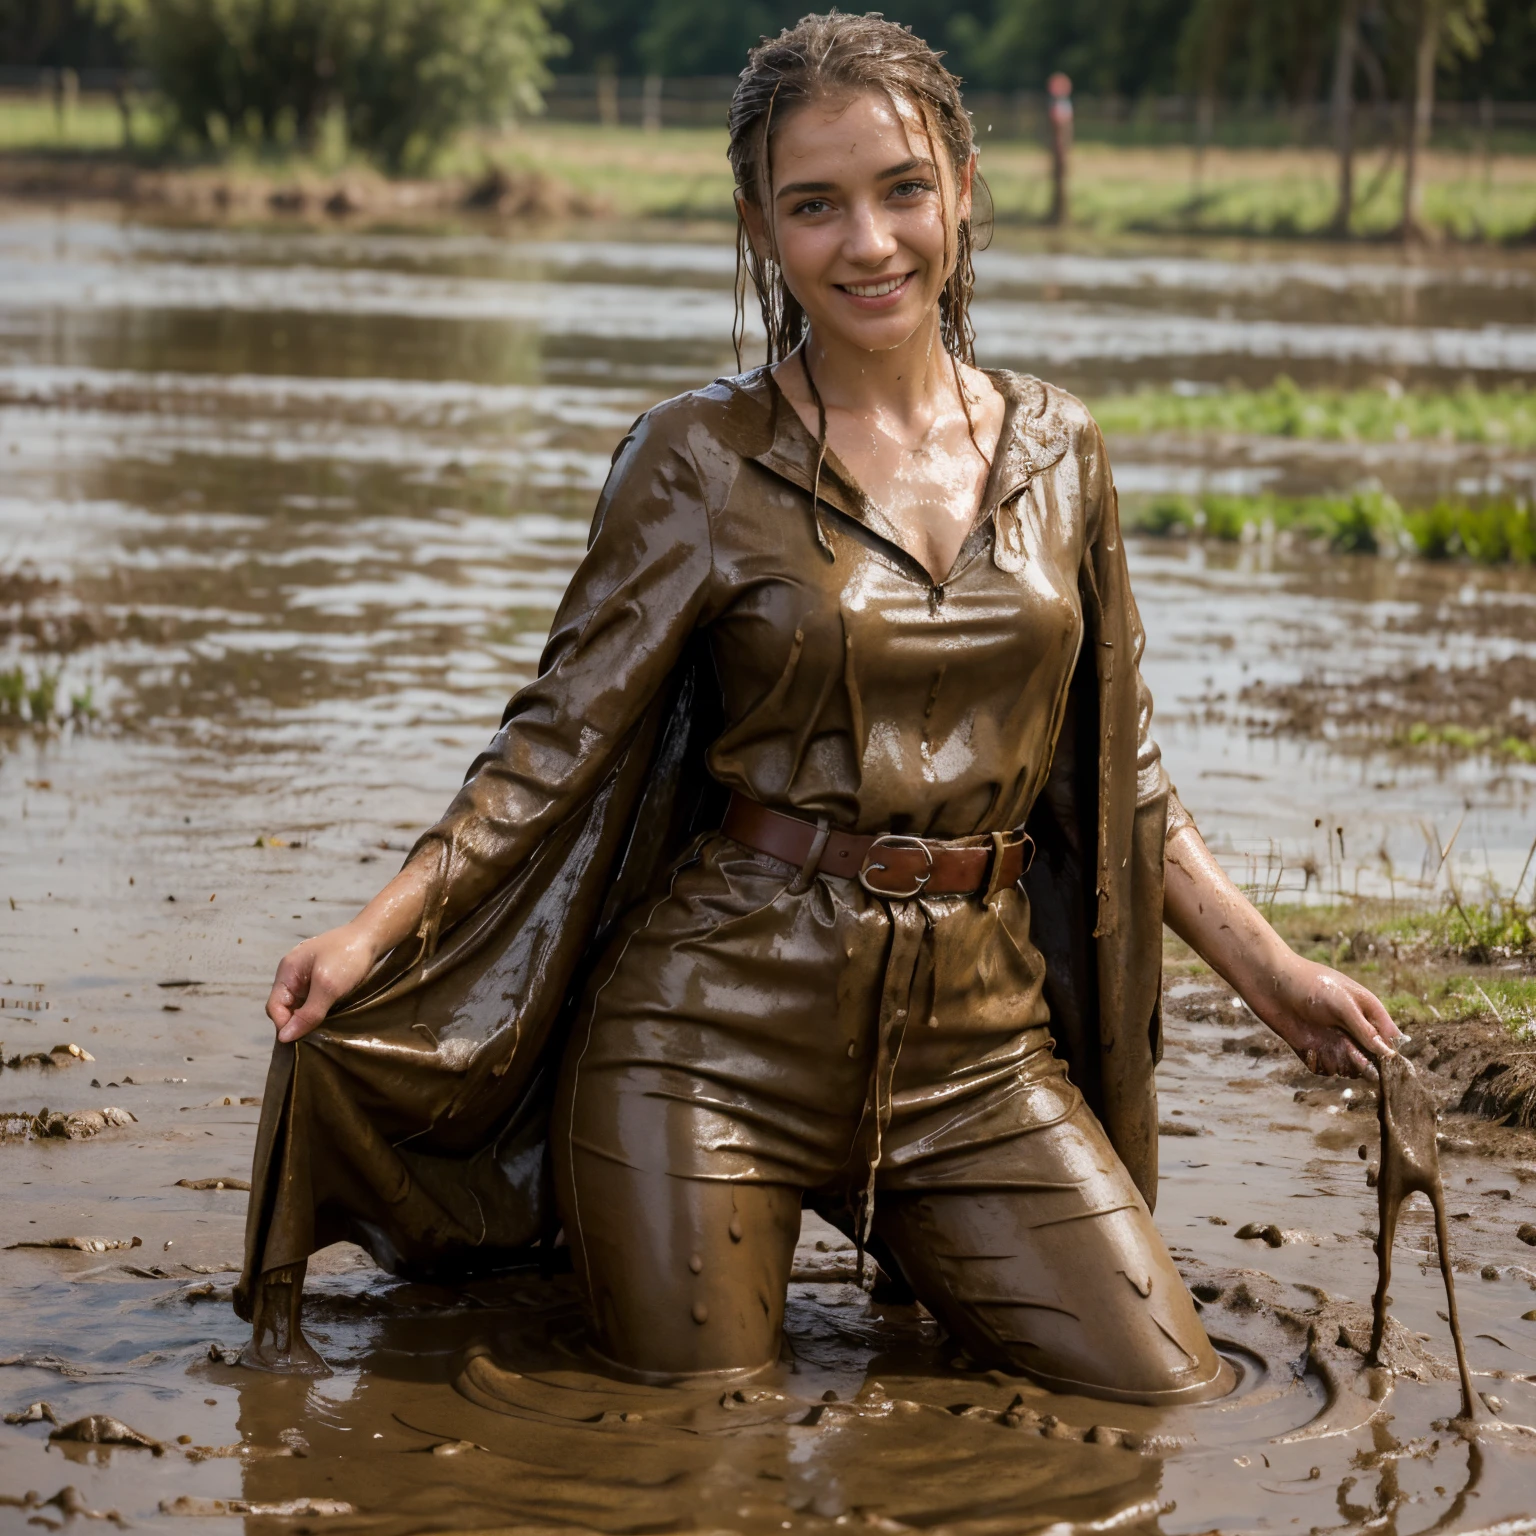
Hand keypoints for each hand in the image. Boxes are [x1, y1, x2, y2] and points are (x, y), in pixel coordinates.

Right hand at [266, 922, 377, 1043]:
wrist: (374, 935)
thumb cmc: (349, 955)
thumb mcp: (328, 986)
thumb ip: (307, 1013)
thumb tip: (284, 1038)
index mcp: (287, 972)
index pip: (274, 1007)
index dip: (285, 1025)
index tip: (302, 1039)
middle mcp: (294, 975)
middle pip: (286, 1008)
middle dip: (298, 1023)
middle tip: (316, 1036)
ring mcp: (309, 977)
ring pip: (302, 1006)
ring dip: (311, 1018)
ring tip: (326, 1029)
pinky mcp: (324, 979)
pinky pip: (315, 1001)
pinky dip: (321, 1011)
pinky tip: (333, 1018)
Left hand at [1253, 956, 1403, 1077]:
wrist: (1269, 983)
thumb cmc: (1311, 985)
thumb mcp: (1343, 1004)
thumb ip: (1365, 1030)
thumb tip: (1390, 1054)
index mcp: (1369, 1014)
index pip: (1391, 1042)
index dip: (1392, 1056)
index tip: (1388, 1066)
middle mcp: (1354, 1031)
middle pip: (1373, 1061)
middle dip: (1364, 1062)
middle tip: (1348, 1049)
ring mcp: (1334, 1041)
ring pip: (1349, 1069)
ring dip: (1341, 1064)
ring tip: (1328, 1047)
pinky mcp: (1314, 1051)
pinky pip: (1326, 1069)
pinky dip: (1320, 1064)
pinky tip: (1309, 1049)